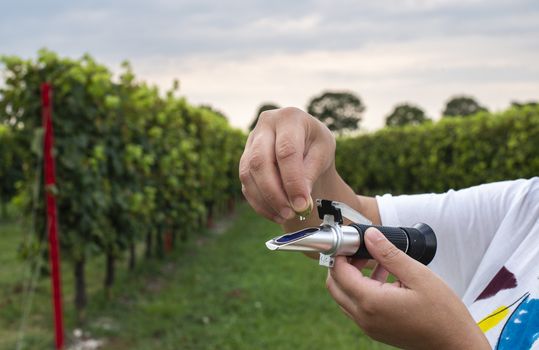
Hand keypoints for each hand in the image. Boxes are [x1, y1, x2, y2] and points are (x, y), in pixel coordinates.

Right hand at [239, 107, 335, 223]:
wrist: (303, 142)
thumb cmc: (315, 144)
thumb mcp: (323, 151)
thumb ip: (312, 171)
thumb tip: (300, 199)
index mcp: (289, 118)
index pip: (286, 151)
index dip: (292, 180)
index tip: (301, 204)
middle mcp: (265, 125)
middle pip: (260, 161)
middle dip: (274, 192)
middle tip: (290, 213)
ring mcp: (251, 142)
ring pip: (248, 174)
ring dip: (266, 200)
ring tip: (286, 215)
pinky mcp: (245, 159)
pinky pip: (246, 184)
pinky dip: (260, 203)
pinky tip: (276, 214)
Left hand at [326, 228, 489, 349]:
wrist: (455, 344)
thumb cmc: (443, 314)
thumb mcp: (417, 275)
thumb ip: (389, 254)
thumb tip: (370, 236)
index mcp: (371, 302)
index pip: (339, 273)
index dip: (341, 253)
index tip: (350, 241)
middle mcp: (364, 317)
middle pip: (334, 286)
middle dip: (341, 265)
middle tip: (358, 250)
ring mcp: (368, 326)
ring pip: (344, 297)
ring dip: (352, 277)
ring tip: (376, 261)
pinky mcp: (376, 330)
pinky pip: (357, 307)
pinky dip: (362, 290)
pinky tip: (384, 278)